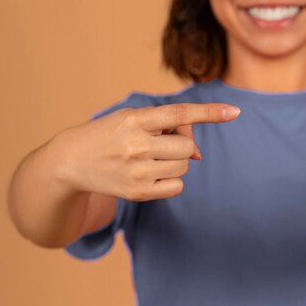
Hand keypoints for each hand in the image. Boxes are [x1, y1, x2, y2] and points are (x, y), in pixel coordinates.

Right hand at [55, 102, 240, 201]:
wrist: (70, 161)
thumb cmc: (110, 135)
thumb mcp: (133, 119)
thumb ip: (168, 127)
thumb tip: (198, 156)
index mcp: (135, 119)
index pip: (179, 114)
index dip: (209, 112)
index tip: (235, 112)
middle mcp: (136, 145)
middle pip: (187, 147)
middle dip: (181, 145)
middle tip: (160, 143)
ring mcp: (136, 171)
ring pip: (183, 167)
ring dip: (175, 162)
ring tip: (149, 157)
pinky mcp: (136, 193)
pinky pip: (176, 187)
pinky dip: (171, 181)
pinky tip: (150, 174)